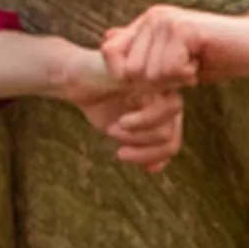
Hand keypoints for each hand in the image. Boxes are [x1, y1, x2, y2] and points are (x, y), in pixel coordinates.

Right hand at [37, 44, 184, 172]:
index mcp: (166, 109)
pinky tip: (118, 123)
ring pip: (166, 128)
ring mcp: (162, 87)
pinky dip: (137, 125)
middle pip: (170, 137)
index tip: (128, 156)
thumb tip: (155, 168)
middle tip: (121, 149)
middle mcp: (168, 96)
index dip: (154, 155)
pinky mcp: (152, 81)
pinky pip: (157, 111)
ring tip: (115, 129)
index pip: (172, 142)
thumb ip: (142, 148)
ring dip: (137, 138)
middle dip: (145, 152)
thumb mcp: (122, 132)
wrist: (76, 79)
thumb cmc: (102, 103)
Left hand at [102, 3, 248, 89]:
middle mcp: (152, 17)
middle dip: (155, 83)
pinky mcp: (184, 29)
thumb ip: (141, 49)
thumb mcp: (171, 59)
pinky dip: (185, 76)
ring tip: (191, 67)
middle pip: (130, 70)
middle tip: (181, 72)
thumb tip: (106, 36)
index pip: (109, 52)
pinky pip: (169, 70)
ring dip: (173, 81)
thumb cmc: (214, 56)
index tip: (154, 80)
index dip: (123, 75)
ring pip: (149, 73)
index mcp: (146, 23)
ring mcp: (168, 21)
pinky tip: (198, 65)